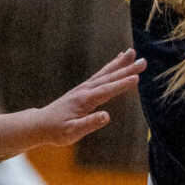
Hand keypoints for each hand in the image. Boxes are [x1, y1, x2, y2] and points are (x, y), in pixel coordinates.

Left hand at [0, 52, 144, 157]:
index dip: (122, 84)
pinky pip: (101, 74)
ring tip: (133, 52)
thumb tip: (107, 116)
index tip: (137, 77)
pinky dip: (110, 66)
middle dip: (127, 69)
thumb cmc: (57, 131)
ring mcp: (84, 88)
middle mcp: (85, 90)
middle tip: (144, 61)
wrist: (40, 124)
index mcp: (85, 100)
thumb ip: (89, 124)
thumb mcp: (72, 132)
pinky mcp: (84, 89)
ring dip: (120, 63)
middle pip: (109, 77)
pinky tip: (118, 60)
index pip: (107, 90)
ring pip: (105, 73)